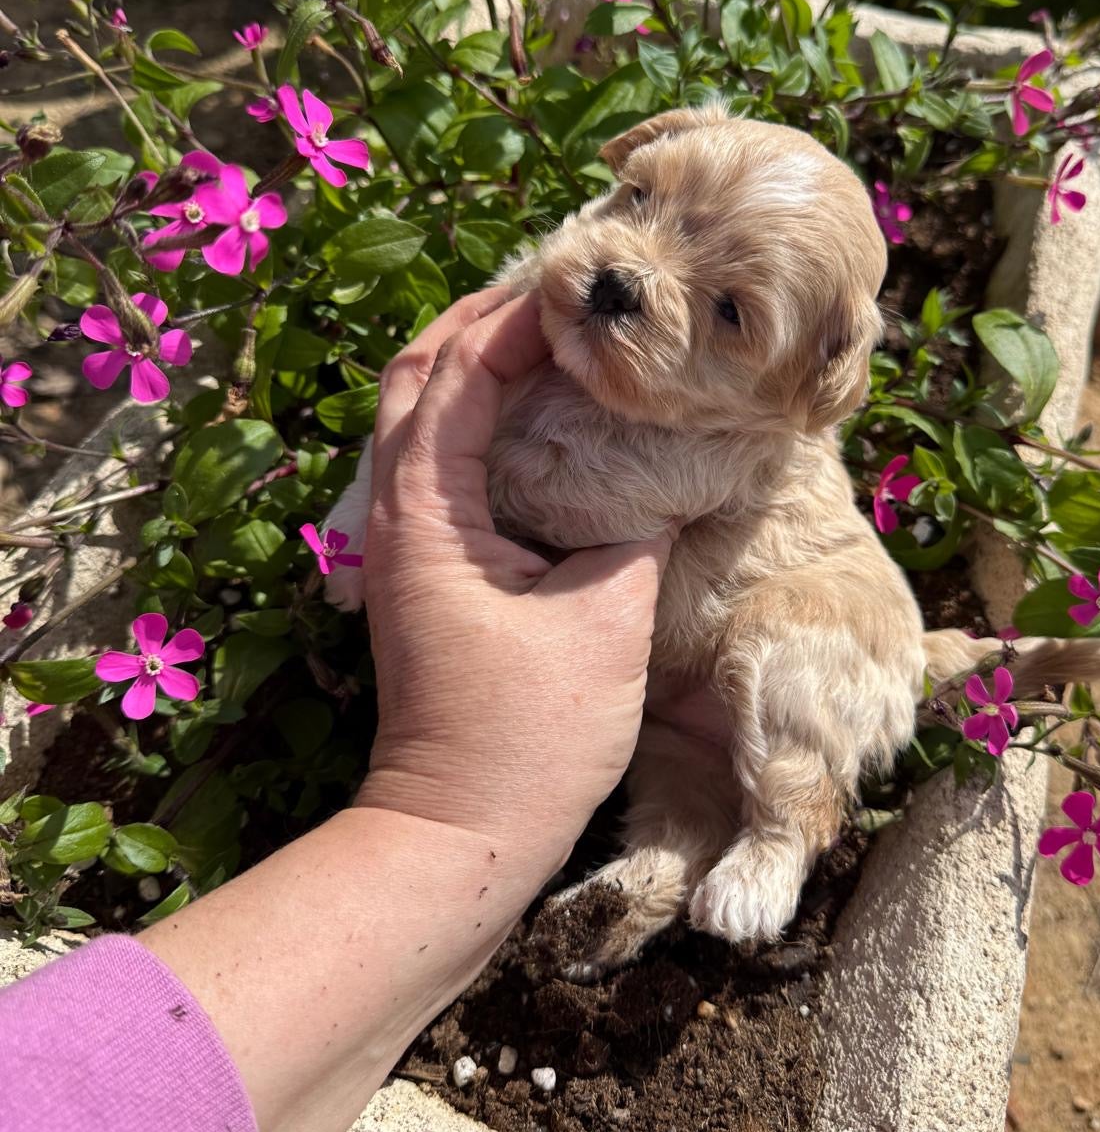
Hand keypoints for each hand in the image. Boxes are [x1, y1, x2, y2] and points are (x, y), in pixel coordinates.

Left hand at [357, 289, 674, 877]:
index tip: (583, 293)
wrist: (459, 838)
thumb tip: (670, 476)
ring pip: (420, 422)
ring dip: (474, 370)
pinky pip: (439, 468)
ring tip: (549, 341)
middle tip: (557, 296)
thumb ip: (638, 529)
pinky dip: (480, 425)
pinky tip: (538, 428)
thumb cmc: (529, 737)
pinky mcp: (425, 578)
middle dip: (479, 323)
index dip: (517, 319)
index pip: (459, 373)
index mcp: (429, 513)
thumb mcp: (607, 620)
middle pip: (416, 378)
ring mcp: (404, 549)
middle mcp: (398, 518)